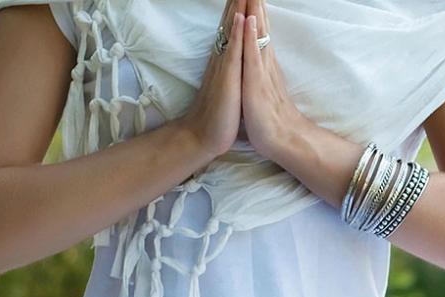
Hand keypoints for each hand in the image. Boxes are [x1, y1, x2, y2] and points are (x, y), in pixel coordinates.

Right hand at [175, 0, 246, 157]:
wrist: (203, 135)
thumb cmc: (219, 112)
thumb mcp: (229, 84)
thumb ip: (232, 66)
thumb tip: (236, 53)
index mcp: (226, 58)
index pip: (234, 24)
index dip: (240, 5)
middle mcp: (223, 56)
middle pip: (231, 19)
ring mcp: (224, 65)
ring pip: (232, 29)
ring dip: (238, 7)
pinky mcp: (227, 78)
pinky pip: (233, 51)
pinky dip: (237, 33)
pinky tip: (241, 17)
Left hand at [239, 0, 319, 163]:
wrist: (281, 141)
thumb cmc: (268, 119)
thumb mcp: (261, 89)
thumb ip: (261, 73)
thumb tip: (259, 60)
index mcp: (263, 64)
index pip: (258, 29)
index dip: (255, 9)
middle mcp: (264, 62)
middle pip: (260, 24)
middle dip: (256, 3)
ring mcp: (261, 71)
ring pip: (257, 33)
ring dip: (254, 10)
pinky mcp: (257, 83)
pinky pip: (253, 55)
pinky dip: (251, 37)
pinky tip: (250, 21)